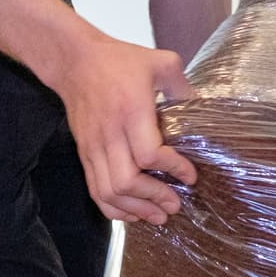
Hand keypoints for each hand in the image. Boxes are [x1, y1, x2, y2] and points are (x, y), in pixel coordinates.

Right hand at [52, 35, 199, 224]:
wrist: (75, 62)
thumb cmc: (120, 61)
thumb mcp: (160, 62)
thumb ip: (182, 85)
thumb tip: (200, 110)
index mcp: (131, 111)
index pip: (149, 154)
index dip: (172, 169)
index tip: (190, 176)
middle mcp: (110, 134)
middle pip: (126, 181)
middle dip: (154, 198)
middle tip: (176, 204)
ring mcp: (93, 147)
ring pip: (108, 192)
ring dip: (135, 209)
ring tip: (158, 216)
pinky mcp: (84, 153)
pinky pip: (94, 189)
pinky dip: (113, 208)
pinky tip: (132, 213)